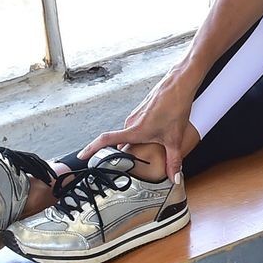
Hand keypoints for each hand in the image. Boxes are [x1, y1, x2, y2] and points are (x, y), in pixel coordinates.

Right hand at [77, 70, 201, 179]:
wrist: (180, 84)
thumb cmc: (175, 105)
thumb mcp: (175, 138)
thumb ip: (174, 161)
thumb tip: (175, 178)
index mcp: (135, 130)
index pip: (106, 140)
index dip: (92, 149)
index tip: (82, 156)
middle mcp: (130, 122)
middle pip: (117, 142)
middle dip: (118, 155)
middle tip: (121, 168)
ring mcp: (135, 116)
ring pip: (128, 135)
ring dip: (131, 146)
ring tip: (141, 156)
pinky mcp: (141, 112)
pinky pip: (134, 128)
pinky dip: (138, 137)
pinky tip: (152, 140)